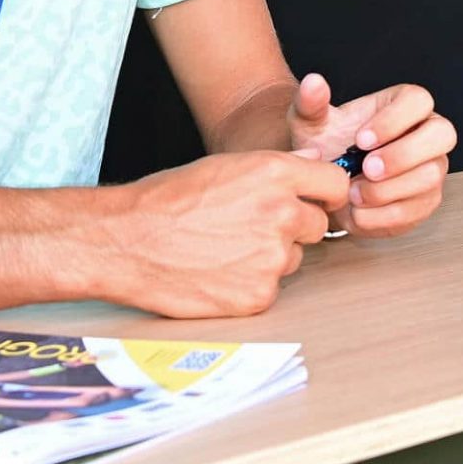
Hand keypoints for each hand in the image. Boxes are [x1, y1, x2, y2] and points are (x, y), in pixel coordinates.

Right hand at [110, 150, 348, 316]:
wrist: (126, 241)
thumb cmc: (169, 200)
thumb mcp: (226, 167)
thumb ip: (277, 170)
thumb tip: (316, 167)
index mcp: (275, 174)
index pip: (335, 185)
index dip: (323, 195)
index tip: (313, 202)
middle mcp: (281, 214)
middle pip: (318, 225)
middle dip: (294, 228)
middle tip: (251, 228)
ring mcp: (272, 258)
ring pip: (294, 258)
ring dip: (271, 257)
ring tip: (225, 250)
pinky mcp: (259, 296)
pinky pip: (271, 288)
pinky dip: (250, 284)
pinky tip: (218, 273)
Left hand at [287, 73, 455, 238]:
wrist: (329, 184)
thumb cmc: (328, 146)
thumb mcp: (312, 123)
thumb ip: (311, 103)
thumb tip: (313, 83)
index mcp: (405, 105)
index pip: (418, 100)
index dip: (394, 120)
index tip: (361, 139)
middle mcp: (427, 134)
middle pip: (442, 135)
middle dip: (403, 155)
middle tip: (367, 169)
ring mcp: (432, 169)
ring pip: (430, 177)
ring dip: (388, 189)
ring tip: (354, 193)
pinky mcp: (425, 202)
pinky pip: (416, 210)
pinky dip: (383, 215)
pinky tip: (359, 211)